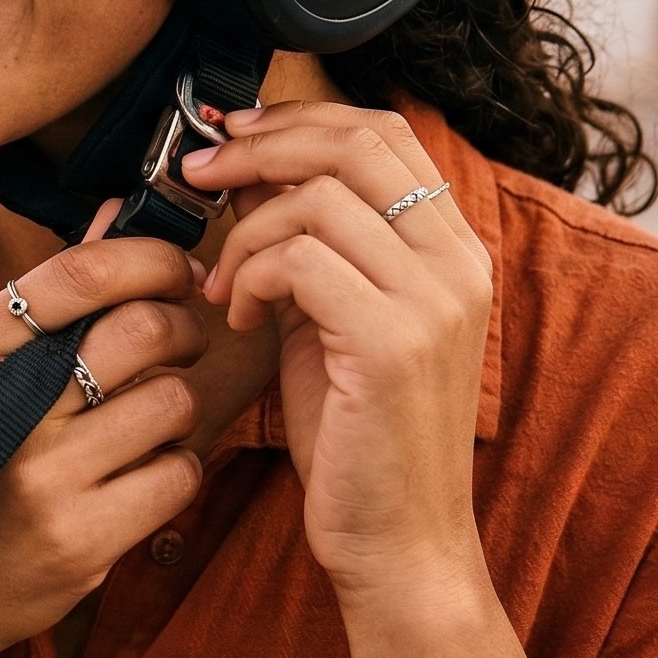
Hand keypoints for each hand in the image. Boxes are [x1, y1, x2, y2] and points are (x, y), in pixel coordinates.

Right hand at [0, 224, 208, 657]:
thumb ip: (51, 296)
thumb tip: (118, 210)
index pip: (80, 272)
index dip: (150, 257)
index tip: (178, 268)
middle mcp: (2, 411)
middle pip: (142, 328)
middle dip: (182, 326)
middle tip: (178, 339)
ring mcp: (43, 479)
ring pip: (172, 403)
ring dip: (177, 406)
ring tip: (146, 419)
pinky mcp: (83, 539)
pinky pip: (179, 474)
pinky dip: (177, 469)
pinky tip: (141, 475)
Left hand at [183, 102, 493, 606]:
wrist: (399, 539)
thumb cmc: (357, 432)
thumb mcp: (336, 314)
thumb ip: (312, 243)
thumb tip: (251, 170)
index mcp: (455, 249)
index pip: (386, 131)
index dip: (301, 118)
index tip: (233, 134)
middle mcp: (458, 263)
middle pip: (355, 144)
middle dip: (261, 146)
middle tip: (199, 172)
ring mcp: (432, 300)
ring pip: (315, 200)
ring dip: (245, 231)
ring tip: (226, 284)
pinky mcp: (392, 341)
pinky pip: (297, 260)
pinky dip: (248, 276)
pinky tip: (239, 317)